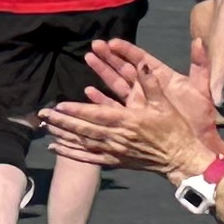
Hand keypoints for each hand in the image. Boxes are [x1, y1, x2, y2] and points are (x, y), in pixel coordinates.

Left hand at [42, 37, 217, 176]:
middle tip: (42, 114)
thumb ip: (150, 83)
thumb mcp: (165, 104)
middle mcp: (118, 137)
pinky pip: (88, 158)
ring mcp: (115, 151)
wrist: (181, 158)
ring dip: (62, 135)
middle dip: (62, 121)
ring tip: (44, 127)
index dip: (77, 110)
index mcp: (129, 120)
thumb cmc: (174, 130)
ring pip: (83, 143)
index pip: (97, 114)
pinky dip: (70, 153)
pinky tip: (55, 147)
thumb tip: (141, 63)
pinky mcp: (114, 161)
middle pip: (84, 129)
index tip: (59, 105)